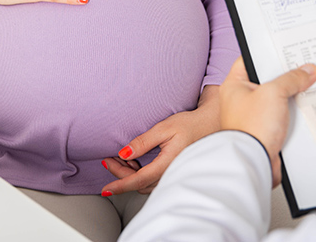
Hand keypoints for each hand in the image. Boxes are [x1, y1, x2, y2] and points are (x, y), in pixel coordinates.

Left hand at [100, 85, 220, 194]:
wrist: (209, 125)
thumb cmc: (189, 125)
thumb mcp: (164, 128)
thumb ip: (143, 142)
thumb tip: (124, 153)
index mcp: (169, 163)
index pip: (139, 179)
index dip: (121, 185)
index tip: (106, 189)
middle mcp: (171, 174)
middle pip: (139, 183)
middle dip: (120, 174)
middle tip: (108, 159)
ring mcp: (172, 175)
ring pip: (144, 184)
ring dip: (129, 174)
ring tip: (120, 158)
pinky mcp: (172, 174)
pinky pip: (151, 181)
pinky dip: (138, 174)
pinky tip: (134, 161)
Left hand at [220, 57, 315, 186]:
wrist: (253, 161)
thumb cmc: (252, 126)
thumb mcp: (273, 93)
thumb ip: (291, 79)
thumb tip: (308, 70)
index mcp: (235, 85)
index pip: (249, 60)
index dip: (267, 53)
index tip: (285, 48)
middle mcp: (242, 99)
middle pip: (267, 80)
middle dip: (286, 75)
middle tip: (305, 65)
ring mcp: (254, 115)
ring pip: (277, 99)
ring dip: (292, 95)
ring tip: (312, 84)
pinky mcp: (265, 129)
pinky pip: (282, 116)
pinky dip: (294, 112)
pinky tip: (309, 106)